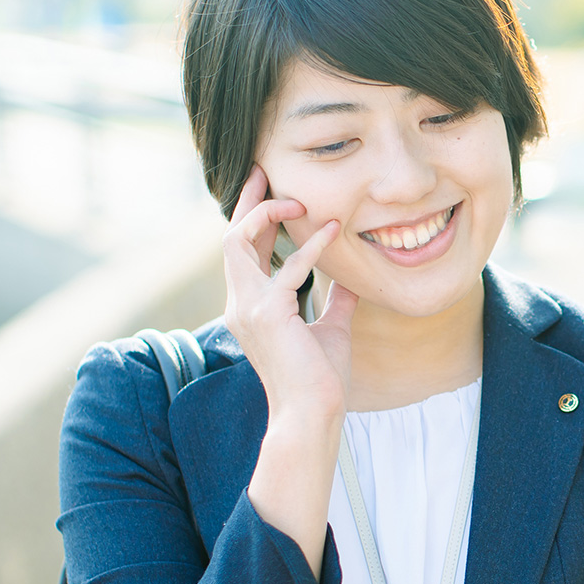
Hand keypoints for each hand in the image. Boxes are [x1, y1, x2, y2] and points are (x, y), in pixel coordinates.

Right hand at [224, 166, 358, 570]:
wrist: (313, 414)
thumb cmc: (321, 379)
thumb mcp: (333, 329)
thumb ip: (336, 300)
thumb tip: (352, 278)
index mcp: (250, 305)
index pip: (242, 250)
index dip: (251, 216)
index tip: (269, 186)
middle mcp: (240, 303)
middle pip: (231, 237)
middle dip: (247, 200)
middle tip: (267, 169)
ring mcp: (248, 308)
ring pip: (237, 242)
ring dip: (266, 214)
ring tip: (298, 200)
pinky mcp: (267, 315)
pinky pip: (285, 269)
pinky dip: (309, 247)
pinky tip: (333, 231)